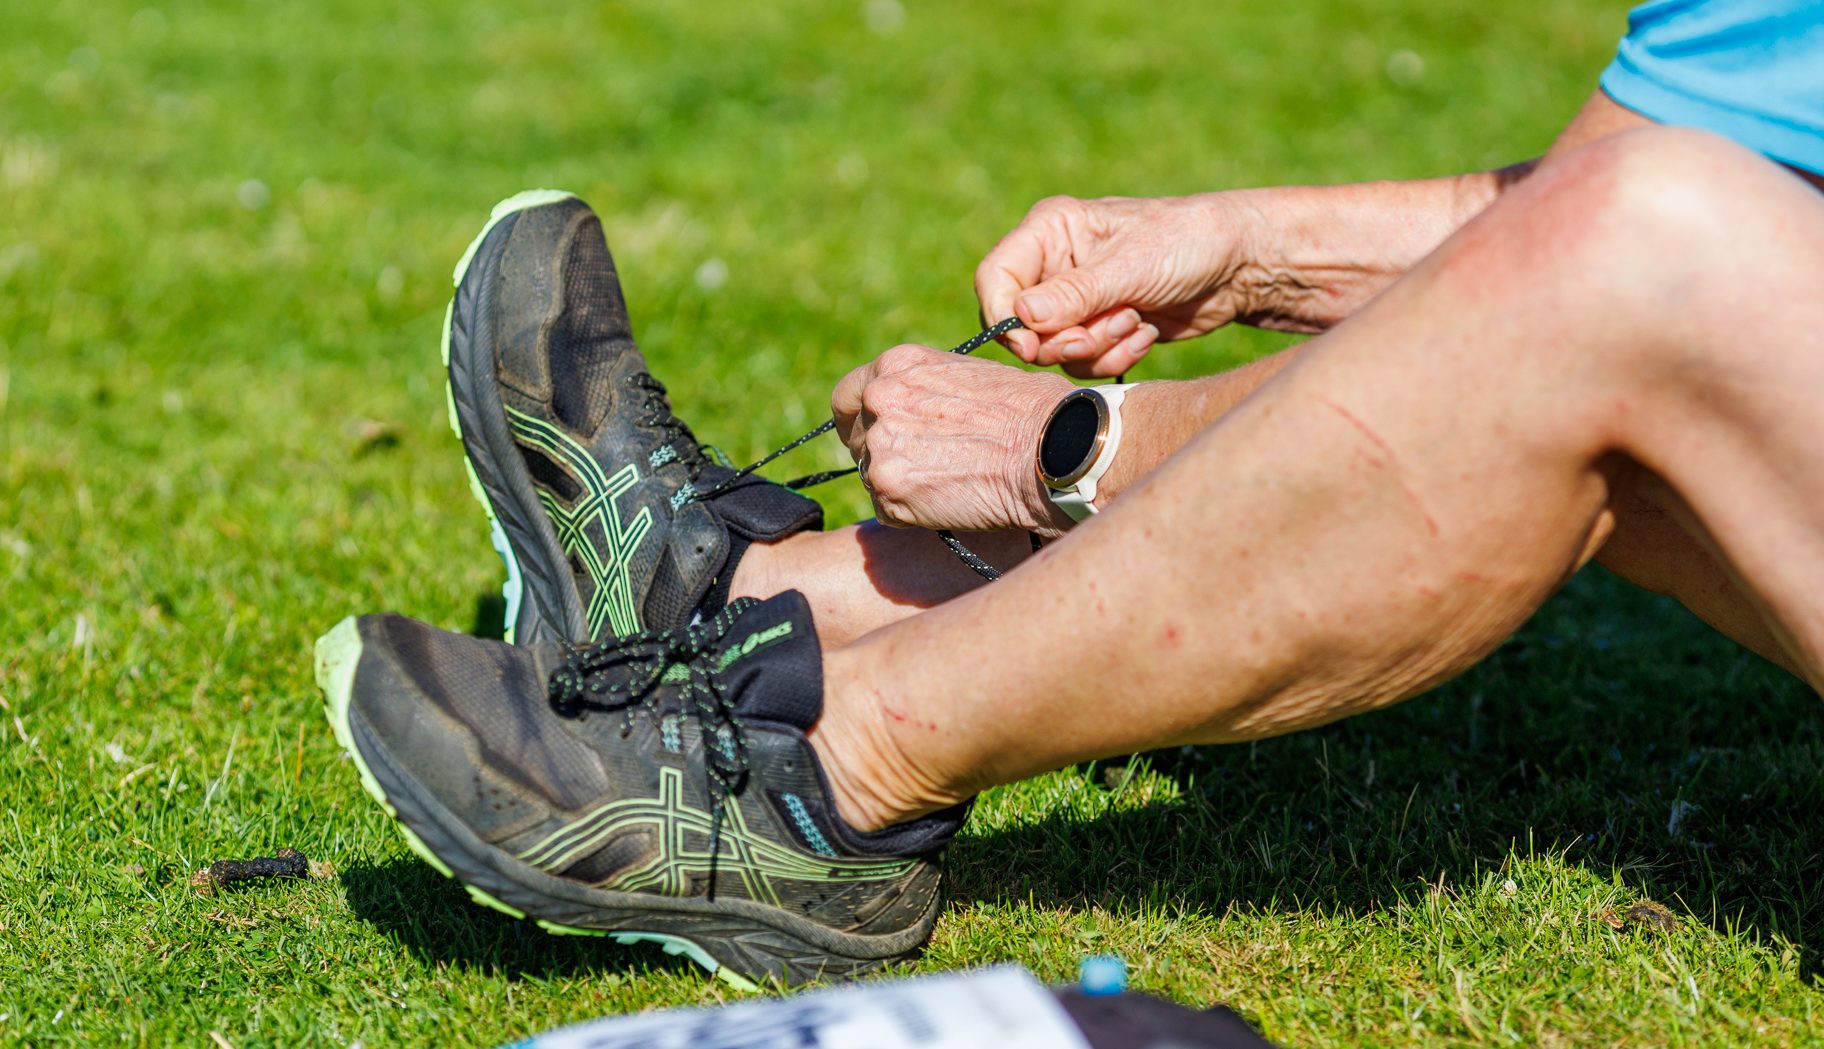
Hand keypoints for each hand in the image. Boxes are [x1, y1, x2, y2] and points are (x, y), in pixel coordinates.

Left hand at [831, 345, 1074, 533]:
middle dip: (883, 455)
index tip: (868, 437)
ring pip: (872, 477)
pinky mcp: (889, 488)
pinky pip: (887, 511)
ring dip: (902, 485)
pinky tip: (951, 500)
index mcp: (897, 365)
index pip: (847, 397)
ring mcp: (881, 444)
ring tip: (952, 481)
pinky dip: (912, 513)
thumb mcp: (967, 376)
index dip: (856, 421)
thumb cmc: (1028, 411)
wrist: (1052, 447)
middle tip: (925, 467)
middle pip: (856, 440)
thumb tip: (912, 412)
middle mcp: (880, 398)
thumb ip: (924, 390)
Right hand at [975, 193, 1262, 376]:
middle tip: (1101, 334)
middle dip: (1064, 339)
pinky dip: (1113, 358)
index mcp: (1050, 230)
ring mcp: (1075, 300)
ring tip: (1135, 321)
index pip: (995, 278)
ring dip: (1096, 348)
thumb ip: (1074, 294)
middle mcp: (1054, 265)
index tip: (1033, 348)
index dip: (1005, 319)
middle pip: (1021, 324)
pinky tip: (1145, 333)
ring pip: (1053, 350)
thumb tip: (1021, 318)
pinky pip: (1082, 362)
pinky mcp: (1097, 329)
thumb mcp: (1131, 266)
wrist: (1239, 266)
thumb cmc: (1188, 242)